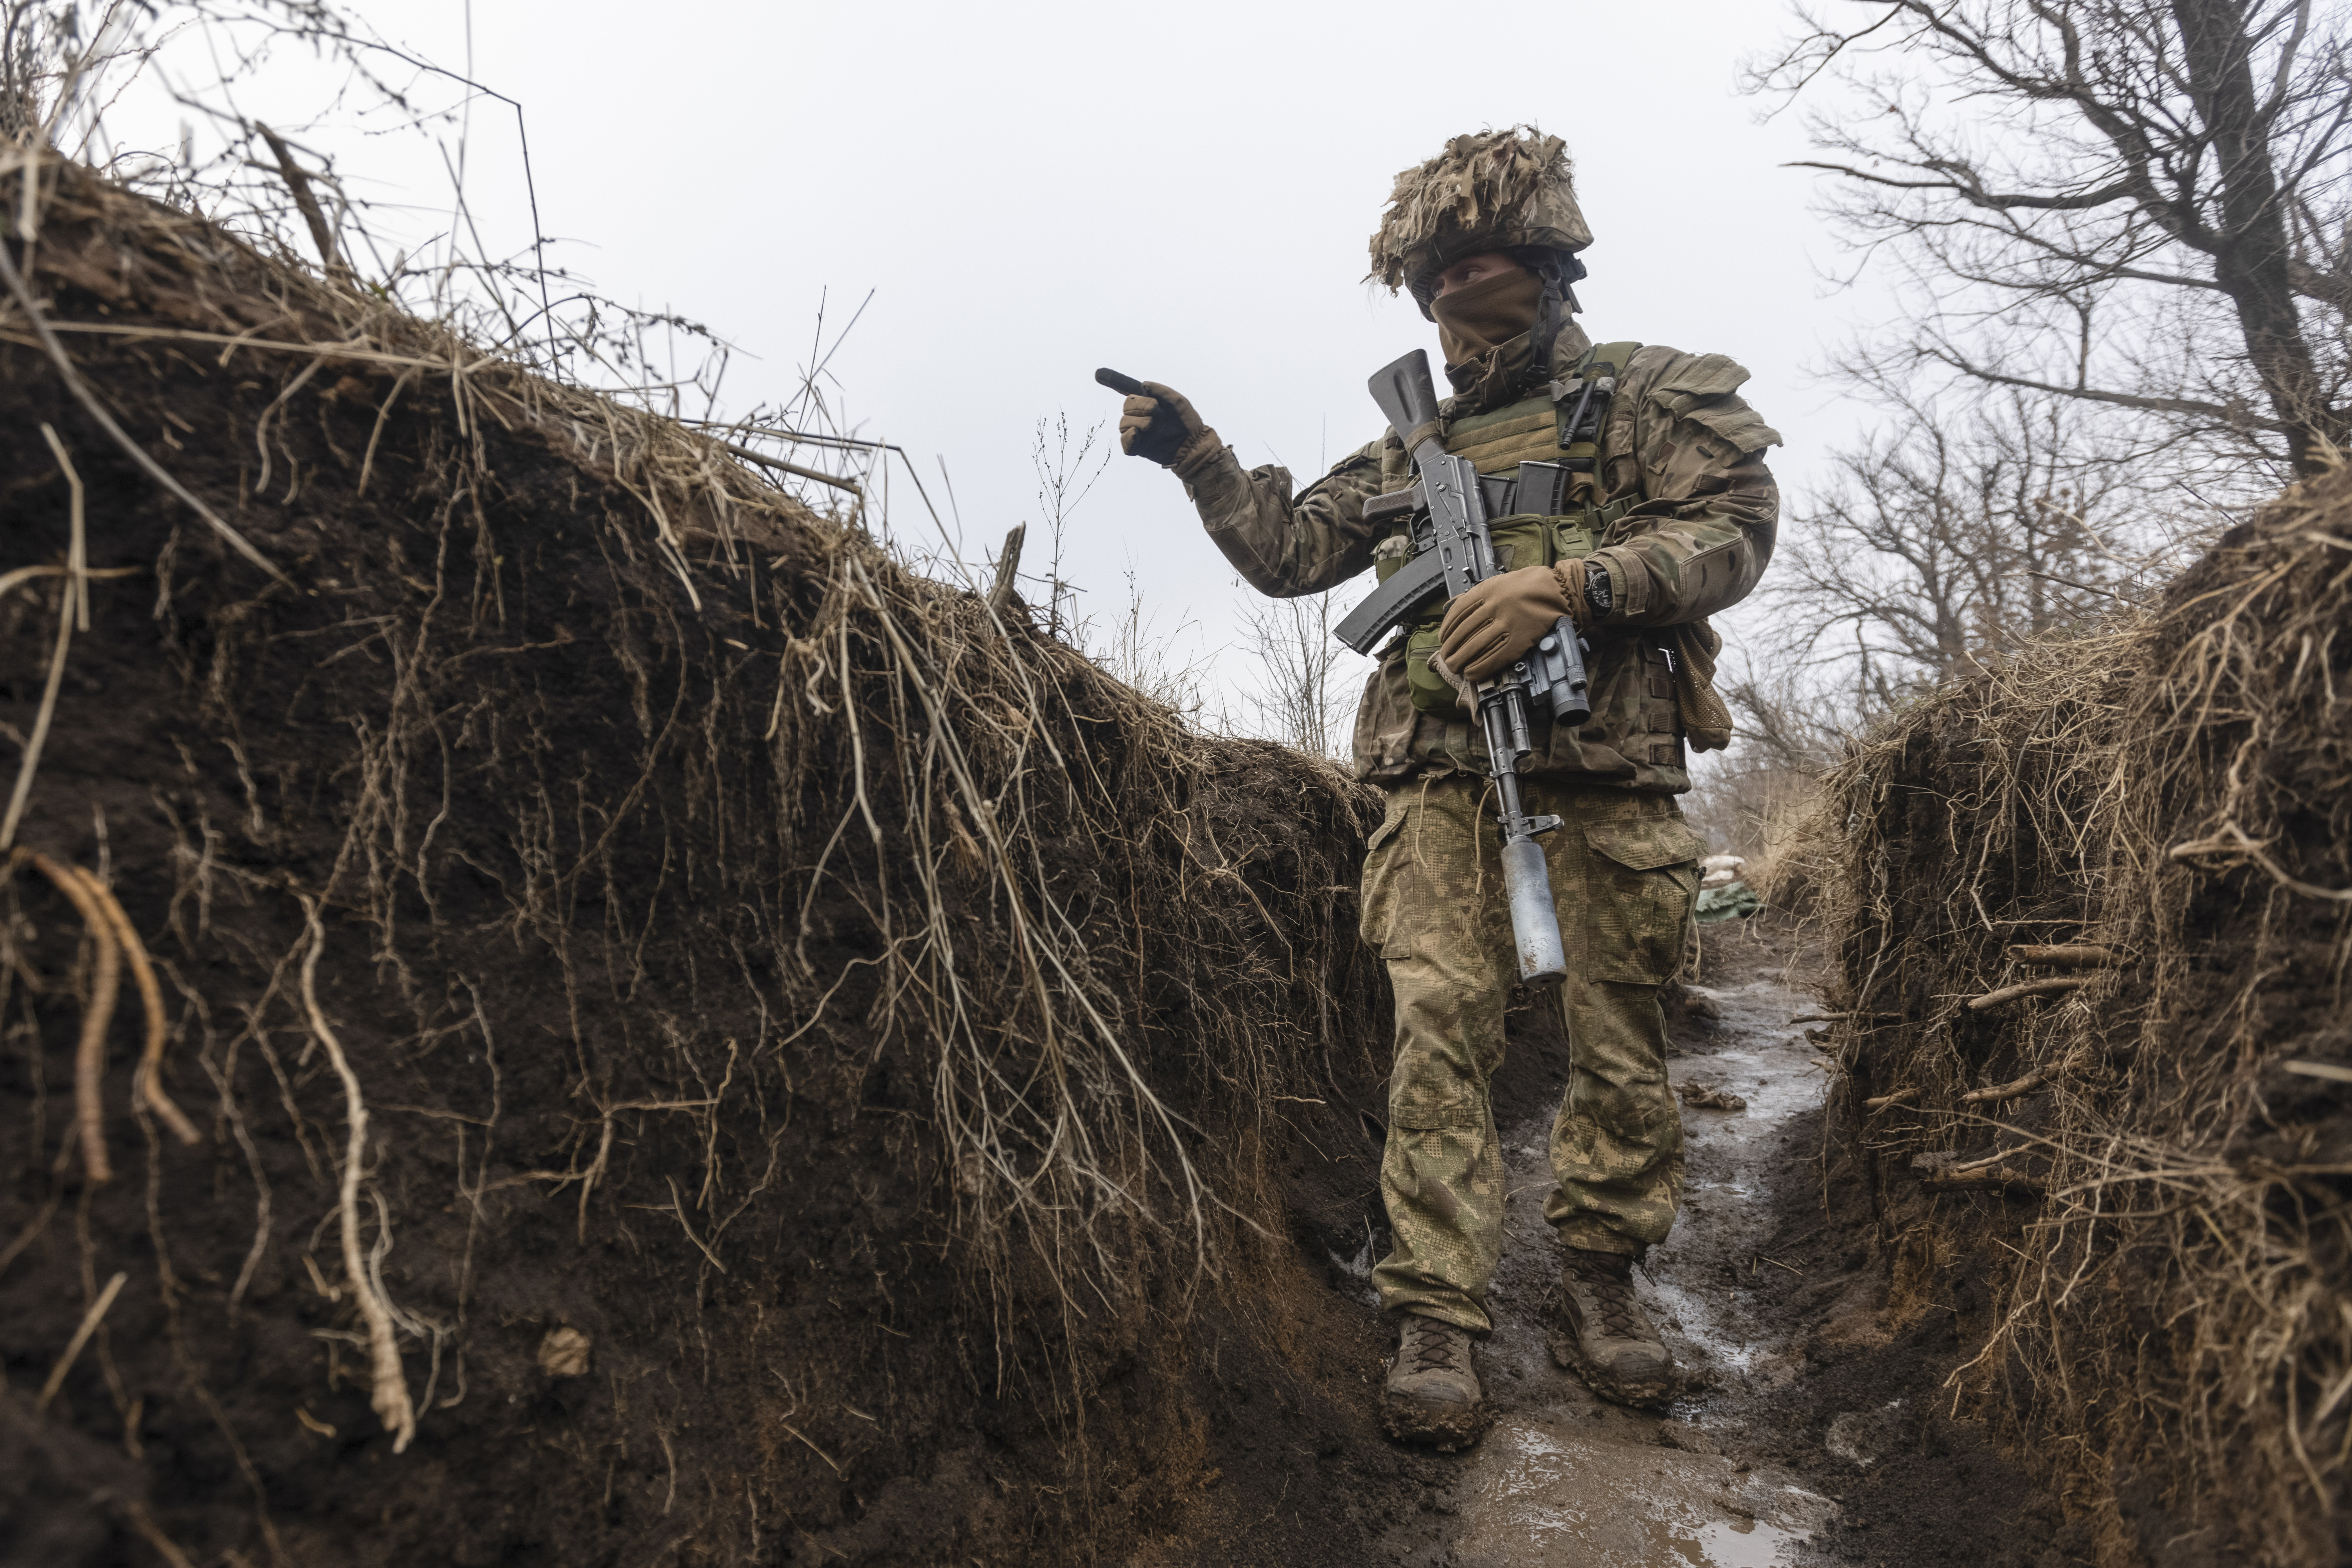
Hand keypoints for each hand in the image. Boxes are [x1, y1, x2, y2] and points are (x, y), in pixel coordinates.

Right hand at [1116, 380, 1212, 466]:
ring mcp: (1139, 432)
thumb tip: (1143, 385)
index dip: (1113, 381)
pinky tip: (1138, 435)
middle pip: (1126, 406)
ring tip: (1151, 425)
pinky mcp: (1139, 447)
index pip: (1128, 390)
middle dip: (1138, 406)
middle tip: (1154, 411)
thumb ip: (1162, 391)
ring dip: (1136, 421)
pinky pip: (1125, 442)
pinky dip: (1128, 438)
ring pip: (1124, 423)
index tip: (1098, 374)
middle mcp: (1141, 415)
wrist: (1193, 445)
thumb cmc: (1188, 422)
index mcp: (1149, 402)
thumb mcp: (1178, 401)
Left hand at [1439, 563, 1582, 684]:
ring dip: (1462, 661)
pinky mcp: (1519, 639)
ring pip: (1475, 646)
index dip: (1447, 630)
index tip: (1443, 639)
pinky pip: (1494, 657)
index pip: (1457, 614)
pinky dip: (1480, 668)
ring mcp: (1507, 623)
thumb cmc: (1529, 586)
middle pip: (1463, 633)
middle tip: (1447, 659)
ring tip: (1456, 668)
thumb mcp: (1498, 583)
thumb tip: (1458, 613)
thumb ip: (1479, 596)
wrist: (1557, 590)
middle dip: (1451, 649)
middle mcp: (1493, 607)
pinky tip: (1472, 673)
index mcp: (1486, 591)